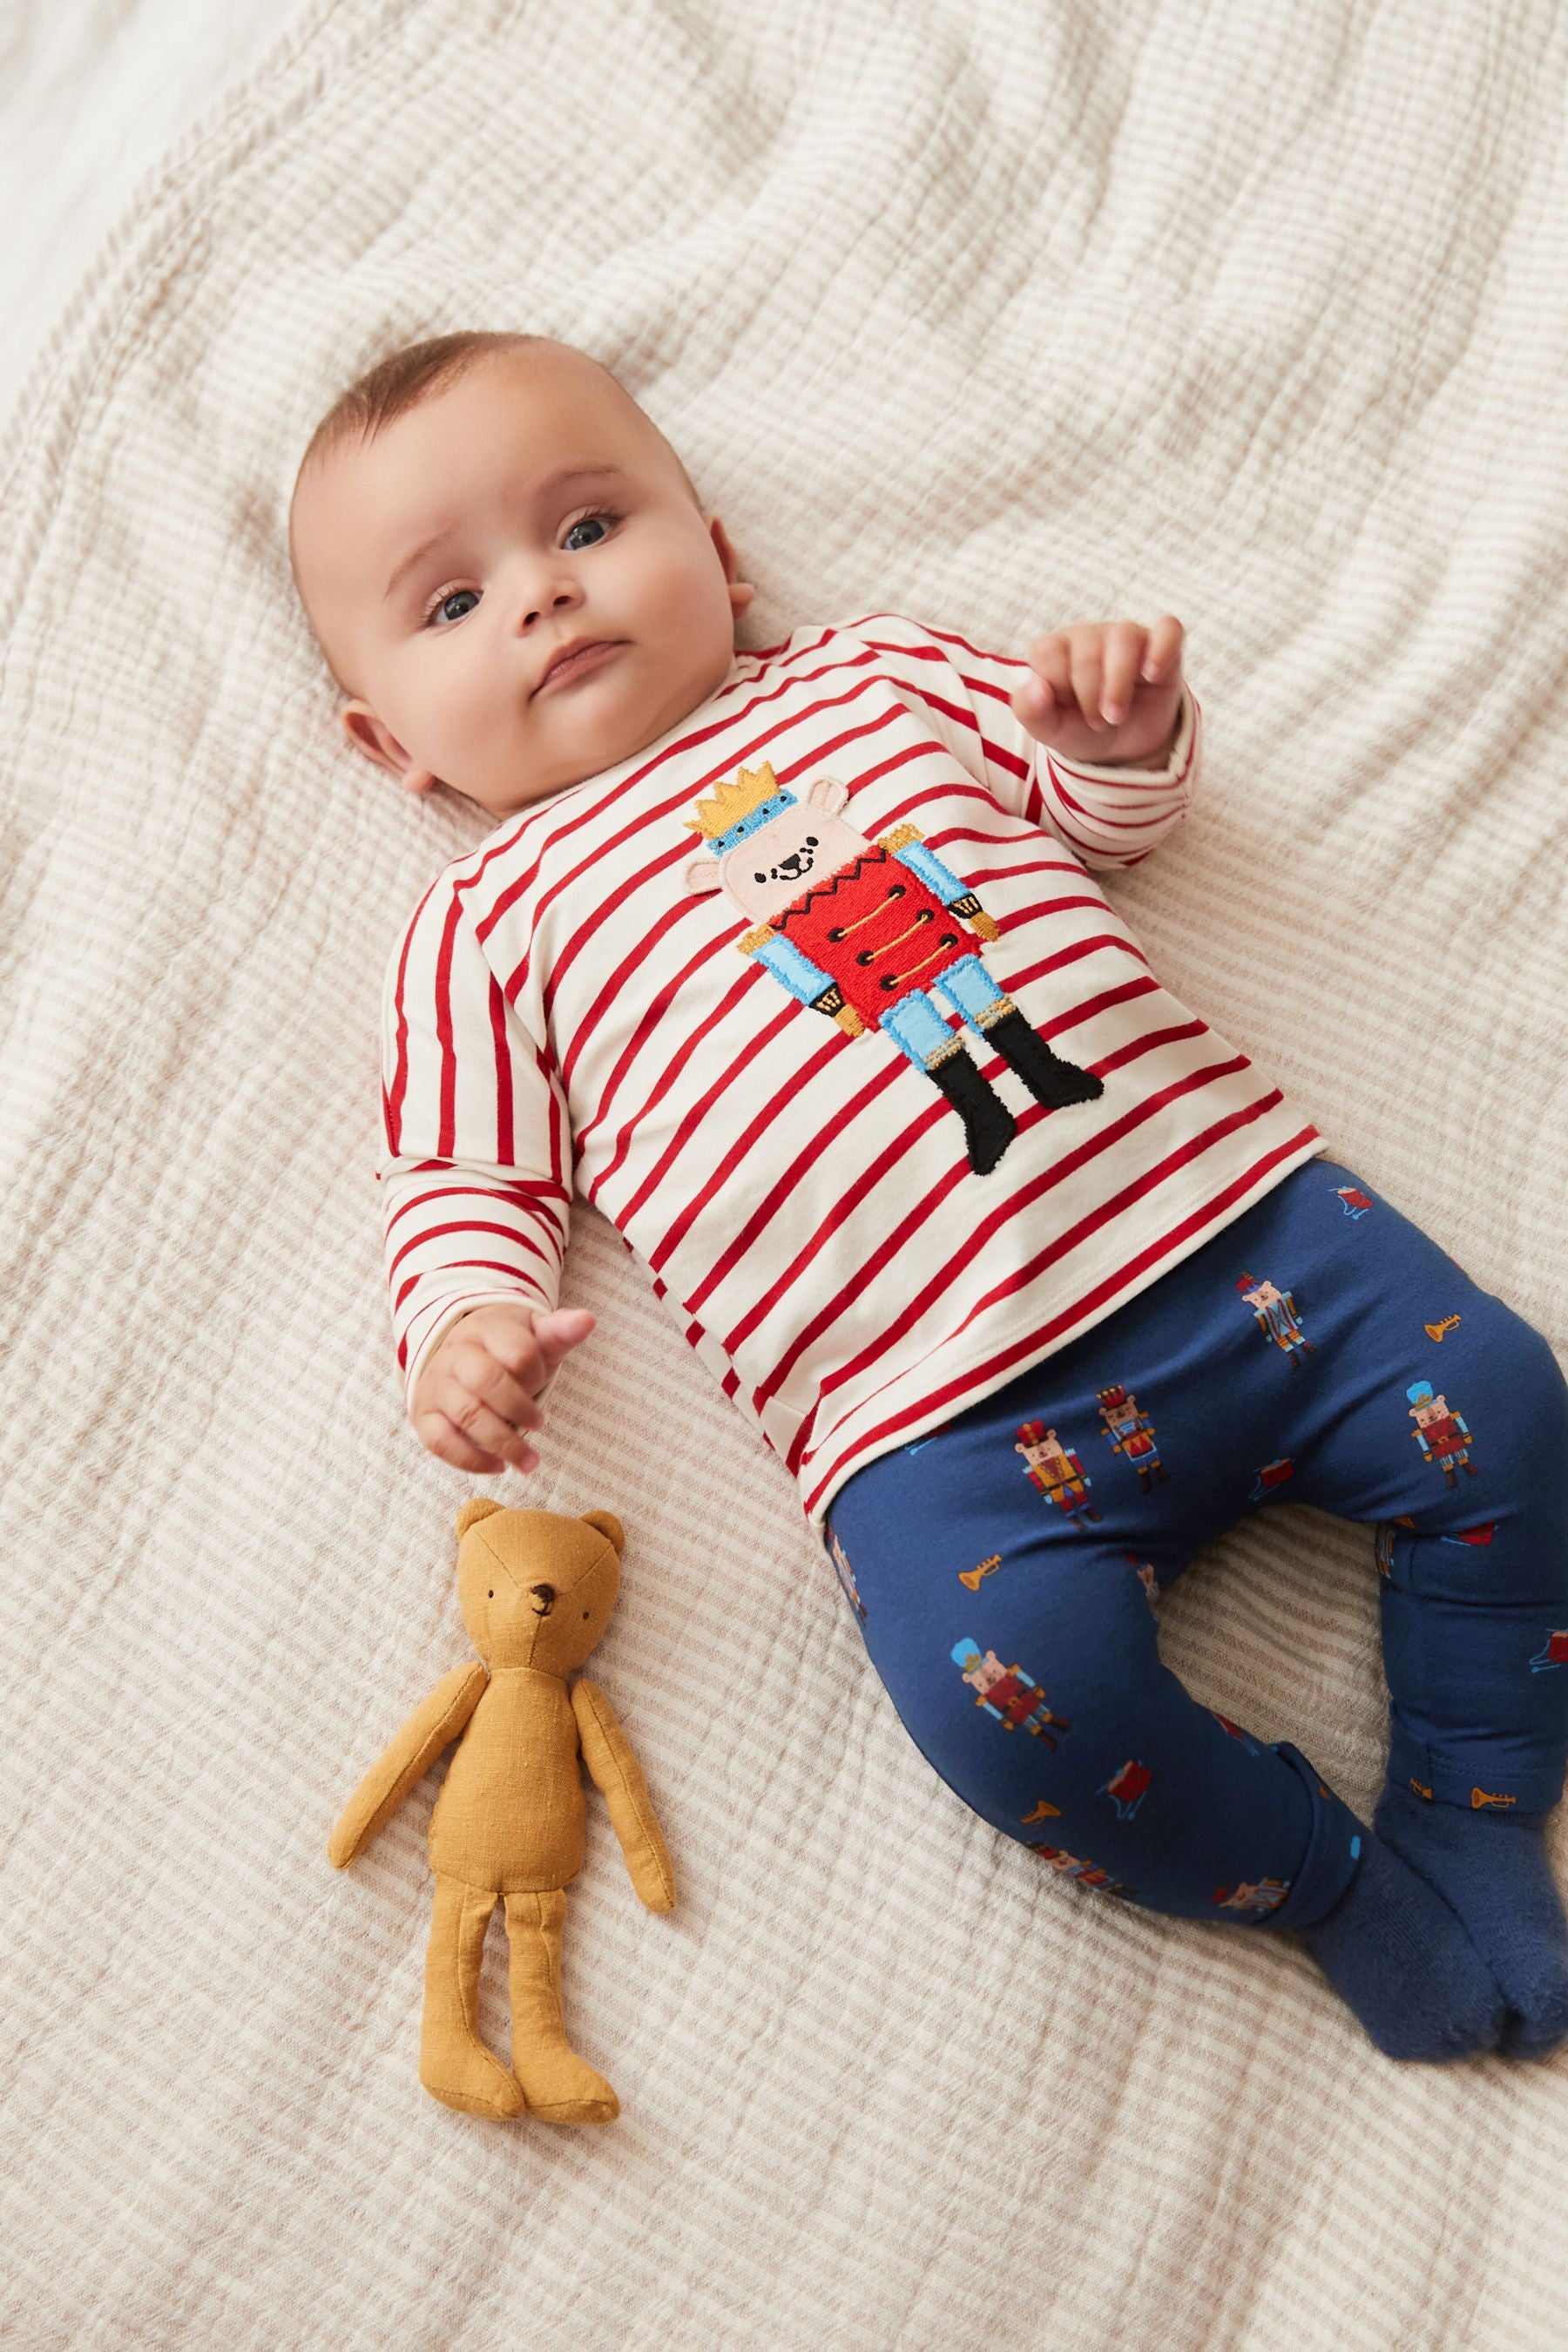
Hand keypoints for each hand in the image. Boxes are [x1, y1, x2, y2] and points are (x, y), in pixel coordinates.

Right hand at [409, 1303, 595, 1473]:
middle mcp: (455, 1355)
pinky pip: (440, 1442)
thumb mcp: (535, 1336)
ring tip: (529, 1462)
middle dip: (519, 1409)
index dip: (536, 1373)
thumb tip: (588, 1320)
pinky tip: (498, 1466)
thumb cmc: (506, 1350)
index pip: (517, 1353)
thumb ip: (560, 1332)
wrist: (459, 1356)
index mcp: (485, 1329)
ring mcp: (437, 1385)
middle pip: (486, 1380)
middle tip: (540, 1425)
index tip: (541, 1380)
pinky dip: (471, 1460)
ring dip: (503, 1443)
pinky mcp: (424, 1415)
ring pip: (467, 1415)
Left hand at [1010, 617, 1184, 768]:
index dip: (1058, 688)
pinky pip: (1168, 630)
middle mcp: (1089, 635)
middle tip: (1097, 723)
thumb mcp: (1051, 729)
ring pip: (1124, 637)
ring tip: (1117, 716)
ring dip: (1118, 684)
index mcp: (1055, 649)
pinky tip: (1152, 676)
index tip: (1067, 711)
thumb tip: (1035, 687)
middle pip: (1087, 651)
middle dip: (1090, 697)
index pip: (1047, 653)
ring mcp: (1126, 636)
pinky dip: (1162, 650)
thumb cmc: (1081, 728)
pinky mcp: (1162, 643)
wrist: (1124, 745)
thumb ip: (1030, 711)